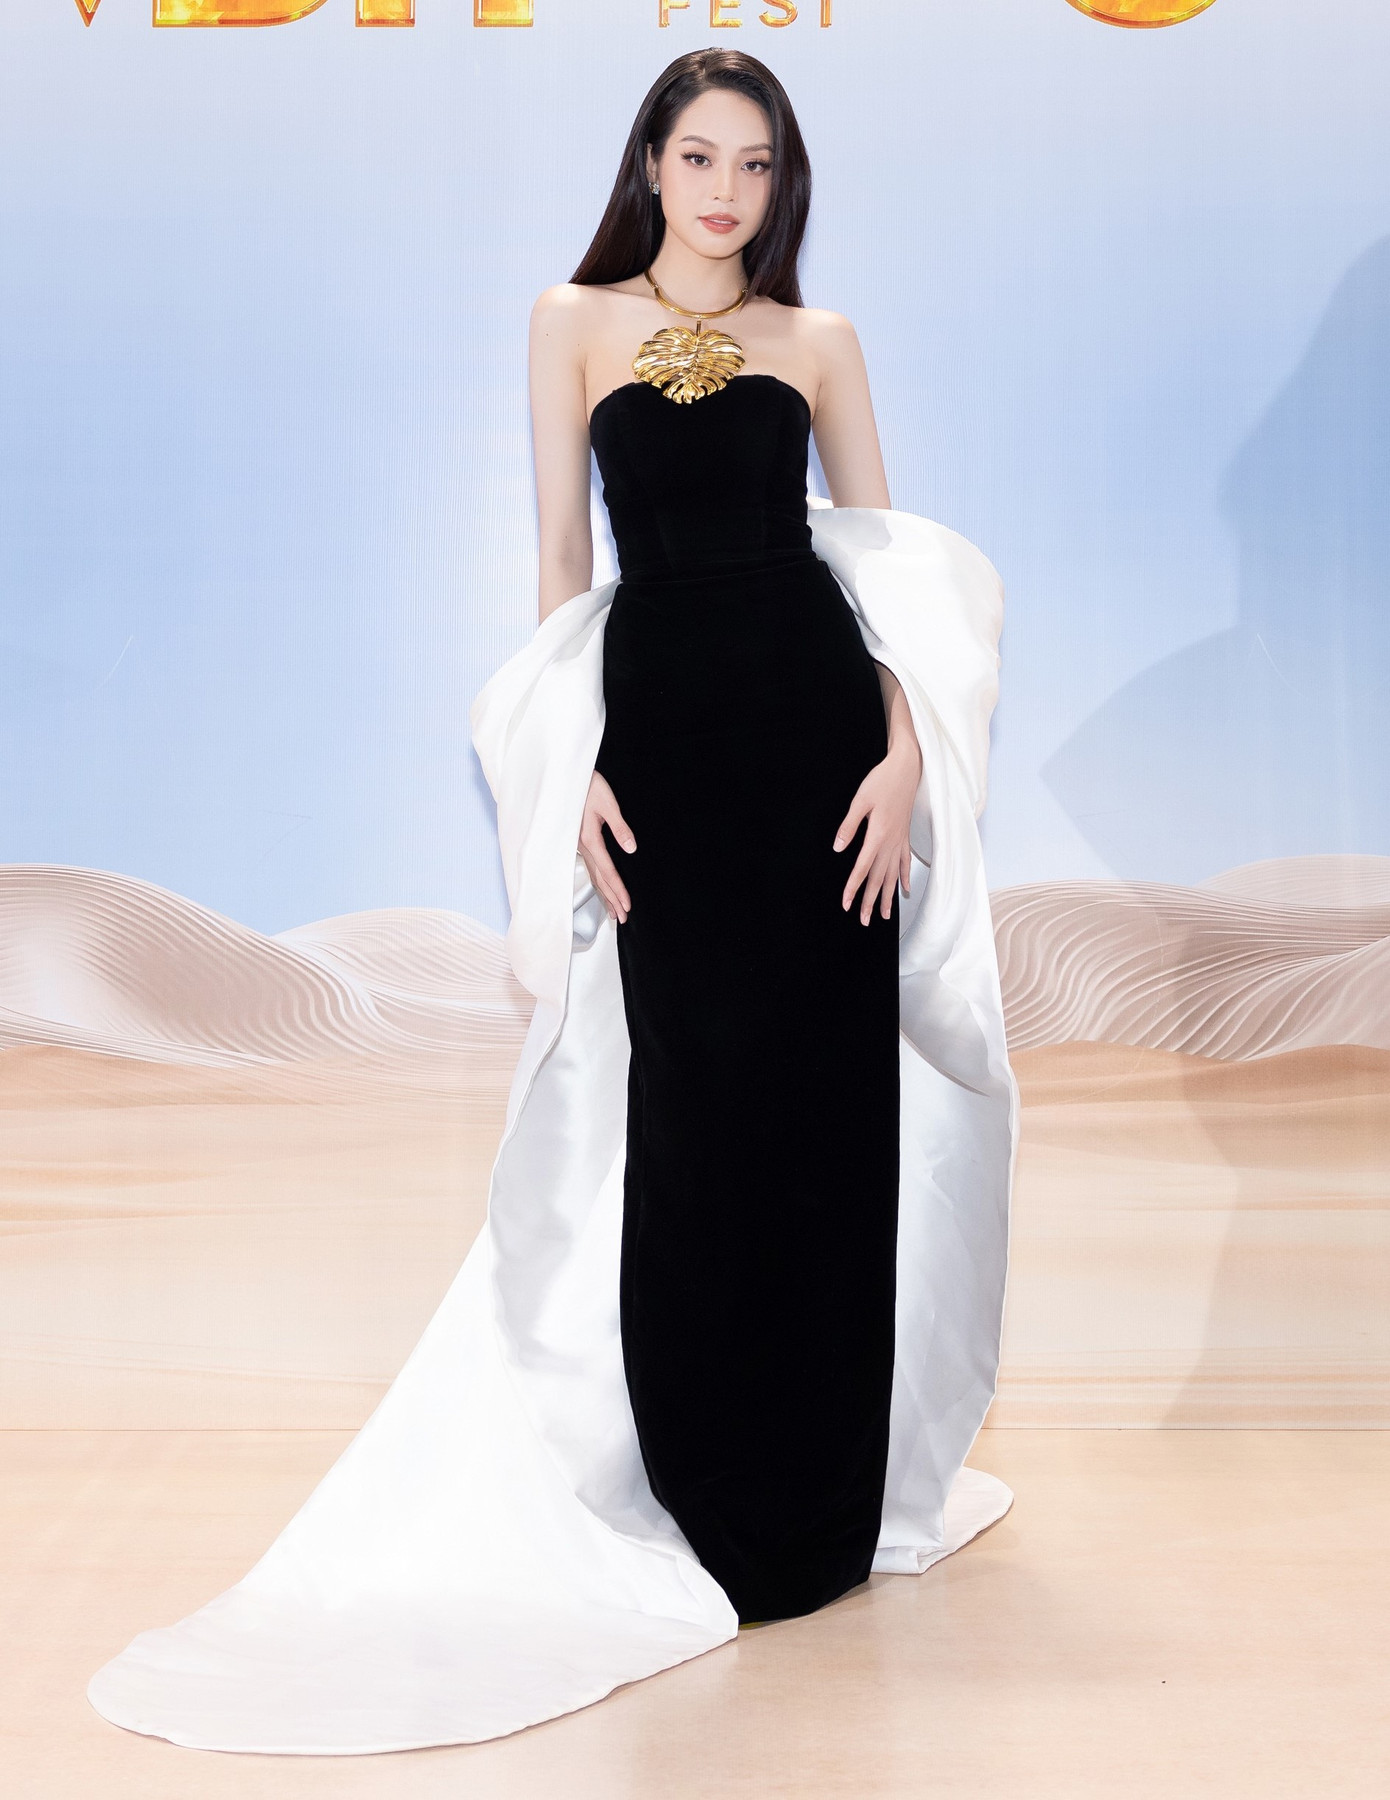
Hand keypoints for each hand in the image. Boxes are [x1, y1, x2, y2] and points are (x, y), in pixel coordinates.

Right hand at [579, 769, 635, 922]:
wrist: (565, 777)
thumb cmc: (587, 786)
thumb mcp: (608, 803)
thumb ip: (619, 827)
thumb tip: (631, 849)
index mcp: (590, 839)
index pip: (607, 871)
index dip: (618, 890)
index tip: (627, 906)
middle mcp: (582, 846)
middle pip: (600, 879)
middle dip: (612, 900)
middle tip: (623, 918)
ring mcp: (578, 845)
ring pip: (593, 876)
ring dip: (604, 895)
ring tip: (613, 912)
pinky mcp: (578, 841)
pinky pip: (589, 867)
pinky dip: (597, 881)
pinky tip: (601, 888)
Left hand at [833, 737, 919, 924]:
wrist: (907, 768)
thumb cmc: (882, 781)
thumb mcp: (860, 801)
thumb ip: (848, 826)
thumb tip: (838, 848)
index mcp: (878, 835)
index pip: (863, 868)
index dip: (853, 887)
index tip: (846, 904)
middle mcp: (891, 842)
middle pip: (879, 878)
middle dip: (870, 900)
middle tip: (863, 921)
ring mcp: (900, 841)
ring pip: (893, 875)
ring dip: (887, 896)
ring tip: (884, 916)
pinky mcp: (905, 836)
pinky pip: (905, 862)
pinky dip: (905, 878)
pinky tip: (905, 891)